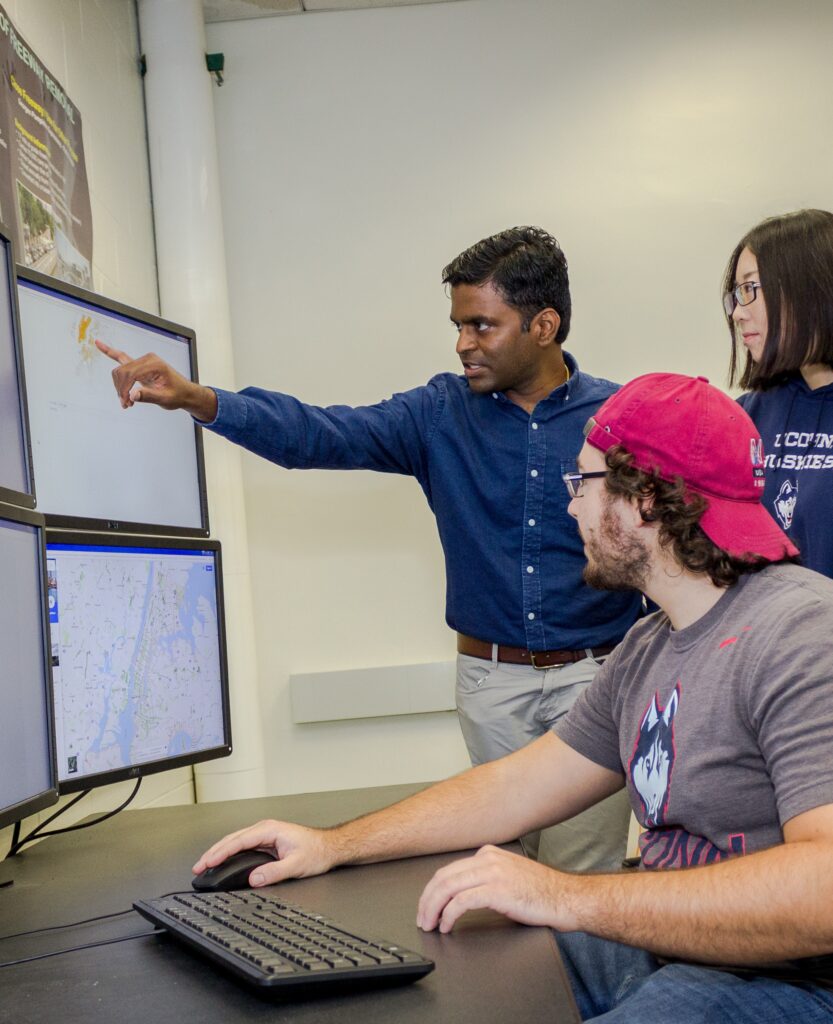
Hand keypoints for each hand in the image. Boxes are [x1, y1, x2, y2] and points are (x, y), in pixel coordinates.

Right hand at [95, 340, 216, 420]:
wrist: (185, 392)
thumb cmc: (177, 395)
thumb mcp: (166, 399)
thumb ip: (149, 396)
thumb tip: (132, 395)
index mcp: (154, 365)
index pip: (129, 374)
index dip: (123, 389)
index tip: (126, 403)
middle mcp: (147, 359)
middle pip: (121, 371)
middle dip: (120, 389)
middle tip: (126, 405)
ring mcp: (143, 360)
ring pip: (120, 371)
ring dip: (119, 386)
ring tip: (127, 401)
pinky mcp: (140, 364)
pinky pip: (122, 357)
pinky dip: (110, 352)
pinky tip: (98, 343)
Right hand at [192, 819, 338, 886]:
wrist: (329, 847)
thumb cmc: (316, 852)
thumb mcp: (296, 865)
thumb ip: (274, 872)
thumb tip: (253, 879)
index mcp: (269, 830)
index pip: (238, 841)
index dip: (220, 853)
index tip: (206, 862)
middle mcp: (265, 829)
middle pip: (232, 839)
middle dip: (213, 852)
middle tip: (197, 867)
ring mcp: (264, 835)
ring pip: (235, 841)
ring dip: (219, 852)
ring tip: (204, 864)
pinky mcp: (266, 842)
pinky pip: (242, 846)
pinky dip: (229, 853)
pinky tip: (222, 860)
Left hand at [416, 845, 574, 933]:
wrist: (565, 898)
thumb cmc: (541, 893)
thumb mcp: (508, 876)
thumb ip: (485, 877)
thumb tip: (459, 895)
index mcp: (488, 854)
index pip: (449, 870)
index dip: (431, 890)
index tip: (426, 906)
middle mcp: (488, 859)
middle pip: (443, 877)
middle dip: (427, 900)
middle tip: (421, 918)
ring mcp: (492, 873)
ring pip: (448, 888)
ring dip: (433, 909)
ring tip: (429, 925)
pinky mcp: (497, 890)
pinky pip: (461, 902)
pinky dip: (448, 915)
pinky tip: (446, 926)